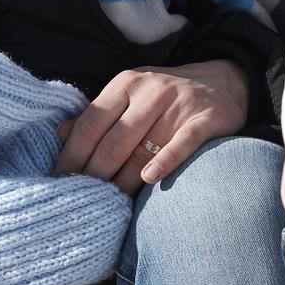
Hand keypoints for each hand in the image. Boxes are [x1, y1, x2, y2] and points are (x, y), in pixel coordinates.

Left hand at [53, 59, 248, 187]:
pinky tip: (150, 179)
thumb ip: (98, 113)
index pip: (90, 124)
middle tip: (82, 200)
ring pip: (143, 150)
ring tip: (108, 204)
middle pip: (113, 142)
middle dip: (94, 175)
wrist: (225, 80)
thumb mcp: (130, 94)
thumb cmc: (166, 96)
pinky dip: (165, 161)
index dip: (72, 155)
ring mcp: (178, 106)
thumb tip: (60, 135)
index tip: (59, 181)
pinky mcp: (205, 120)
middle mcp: (150, 92)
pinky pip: (182, 143)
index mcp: (125, 84)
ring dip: (123, 181)